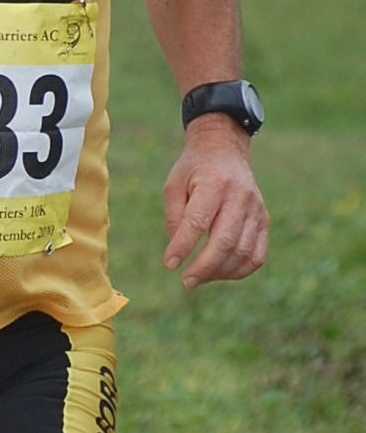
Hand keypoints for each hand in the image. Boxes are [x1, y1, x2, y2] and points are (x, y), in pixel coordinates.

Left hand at [163, 122, 268, 289]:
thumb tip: (179, 251)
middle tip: (186, 282)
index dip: (183, 246)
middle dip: (204, 267)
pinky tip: (221, 273)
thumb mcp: (174, 184)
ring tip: (199, 278)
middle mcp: (240, 196)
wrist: (224, 150)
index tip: (169, 264)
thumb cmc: (194, 170)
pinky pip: (258, 255)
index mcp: (214, 183)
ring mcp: (256, 209)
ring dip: (220, 272)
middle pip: (225, 241)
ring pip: (243, 251)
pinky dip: (240, 270)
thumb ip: (175, 217)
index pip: (198, 221)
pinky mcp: (264, 220)